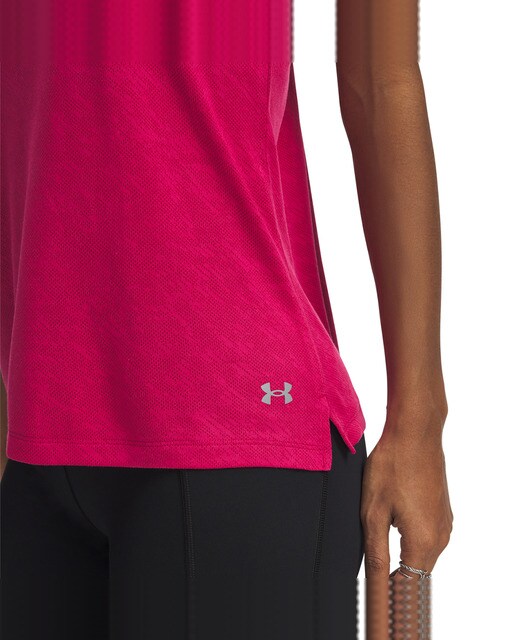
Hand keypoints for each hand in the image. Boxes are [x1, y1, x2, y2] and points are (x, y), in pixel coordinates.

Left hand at [361, 410, 453, 579]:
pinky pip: (426, 536)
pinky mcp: (443, 510)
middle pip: (415, 571)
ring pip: (421, 553)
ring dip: (402, 553)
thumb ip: (376, 551)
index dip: (388, 591)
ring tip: (380, 535)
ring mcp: (444, 523)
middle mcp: (440, 537)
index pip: (407, 585)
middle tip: (371, 559)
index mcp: (423, 542)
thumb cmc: (392, 465)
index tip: (374, 590)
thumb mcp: (373, 511)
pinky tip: (394, 518)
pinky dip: (411, 537)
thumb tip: (377, 582)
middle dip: (394, 573)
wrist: (415, 432)